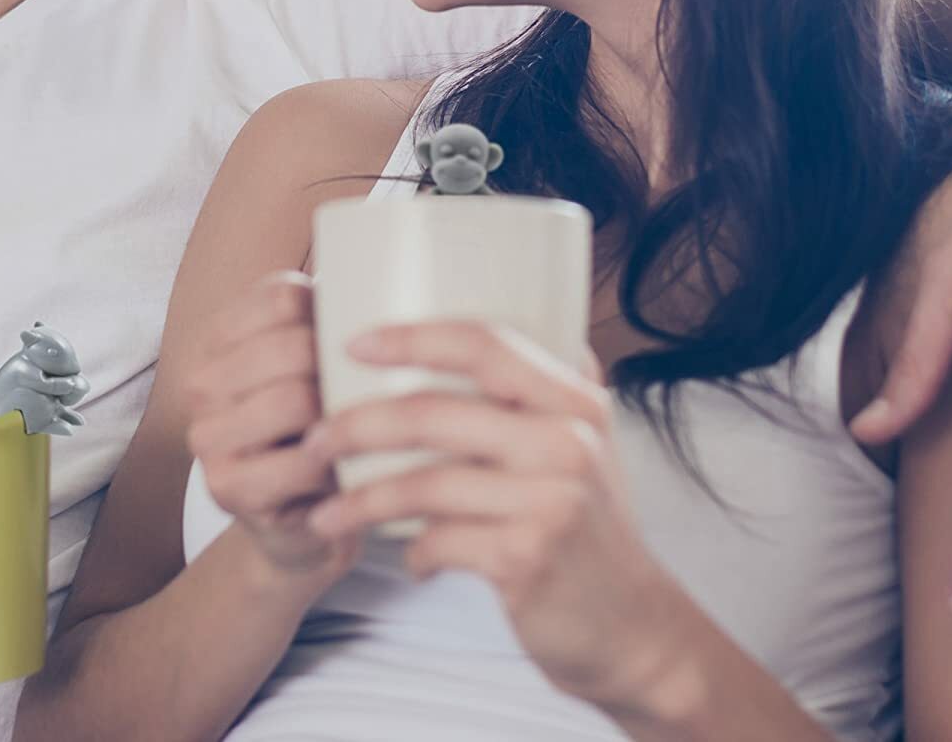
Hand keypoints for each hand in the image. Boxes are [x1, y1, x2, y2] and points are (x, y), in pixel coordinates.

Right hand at [184, 273, 359, 582]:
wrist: (303, 521)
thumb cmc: (321, 427)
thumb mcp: (318, 365)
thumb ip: (333, 319)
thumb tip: (392, 275)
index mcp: (221, 337)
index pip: (282, 297)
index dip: (331, 313)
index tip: (358, 339)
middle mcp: (202, 382)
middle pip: (290, 345)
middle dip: (341, 366)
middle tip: (375, 389)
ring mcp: (208, 436)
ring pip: (293, 399)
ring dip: (342, 415)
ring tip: (365, 427)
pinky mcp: (227, 489)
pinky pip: (303, 462)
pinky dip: (339, 464)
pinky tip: (352, 467)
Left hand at [304, 321, 696, 721]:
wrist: (638, 630)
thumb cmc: (592, 527)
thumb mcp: (587, 446)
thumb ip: (543, 390)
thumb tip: (483, 321)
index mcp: (574, 402)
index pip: (484, 344)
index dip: (412, 337)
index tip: (352, 343)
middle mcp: (566, 443)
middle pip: (434, 413)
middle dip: (357, 424)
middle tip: (314, 438)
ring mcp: (548, 502)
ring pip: (424, 483)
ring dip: (361, 498)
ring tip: (325, 511)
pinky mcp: (526, 560)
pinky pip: (438, 542)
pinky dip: (410, 552)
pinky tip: (404, 558)